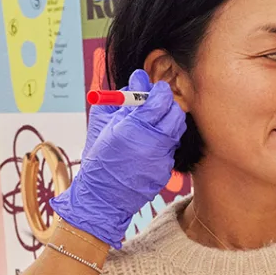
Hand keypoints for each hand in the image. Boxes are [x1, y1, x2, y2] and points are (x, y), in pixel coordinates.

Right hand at [51, 69, 186, 247]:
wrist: (102, 195)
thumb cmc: (99, 156)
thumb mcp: (103, 123)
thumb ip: (121, 99)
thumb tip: (137, 79)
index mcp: (132, 128)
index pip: (160, 101)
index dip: (160, 91)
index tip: (157, 88)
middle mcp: (150, 143)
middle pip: (175, 114)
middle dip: (169, 105)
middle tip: (159, 103)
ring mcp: (160, 159)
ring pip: (176, 132)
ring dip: (168, 123)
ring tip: (153, 124)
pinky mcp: (165, 172)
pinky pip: (170, 150)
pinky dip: (164, 144)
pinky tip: (149, 146)